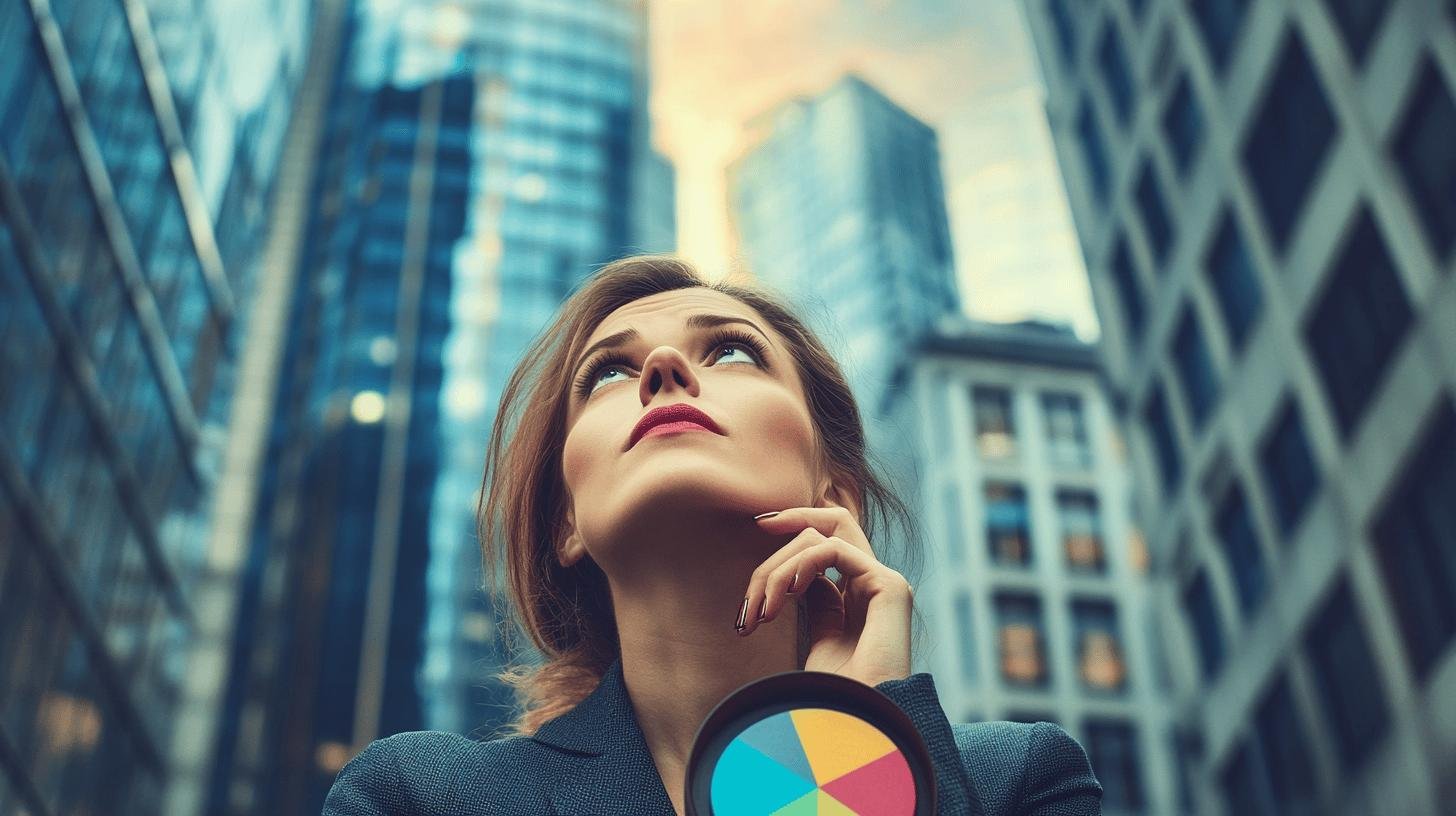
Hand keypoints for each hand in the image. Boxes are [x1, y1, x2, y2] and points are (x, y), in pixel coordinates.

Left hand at [737, 501, 913, 686]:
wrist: (857, 728)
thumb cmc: (835, 699)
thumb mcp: (819, 643)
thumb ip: (816, 607)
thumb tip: (795, 581)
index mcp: (860, 600)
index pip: (825, 549)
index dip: (791, 537)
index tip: (756, 530)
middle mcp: (875, 587)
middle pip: (830, 528)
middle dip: (790, 521)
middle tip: (756, 528)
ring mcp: (886, 585)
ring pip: (824, 538)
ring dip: (781, 566)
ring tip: (763, 608)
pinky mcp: (890, 587)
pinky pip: (835, 550)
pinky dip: (802, 562)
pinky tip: (785, 591)